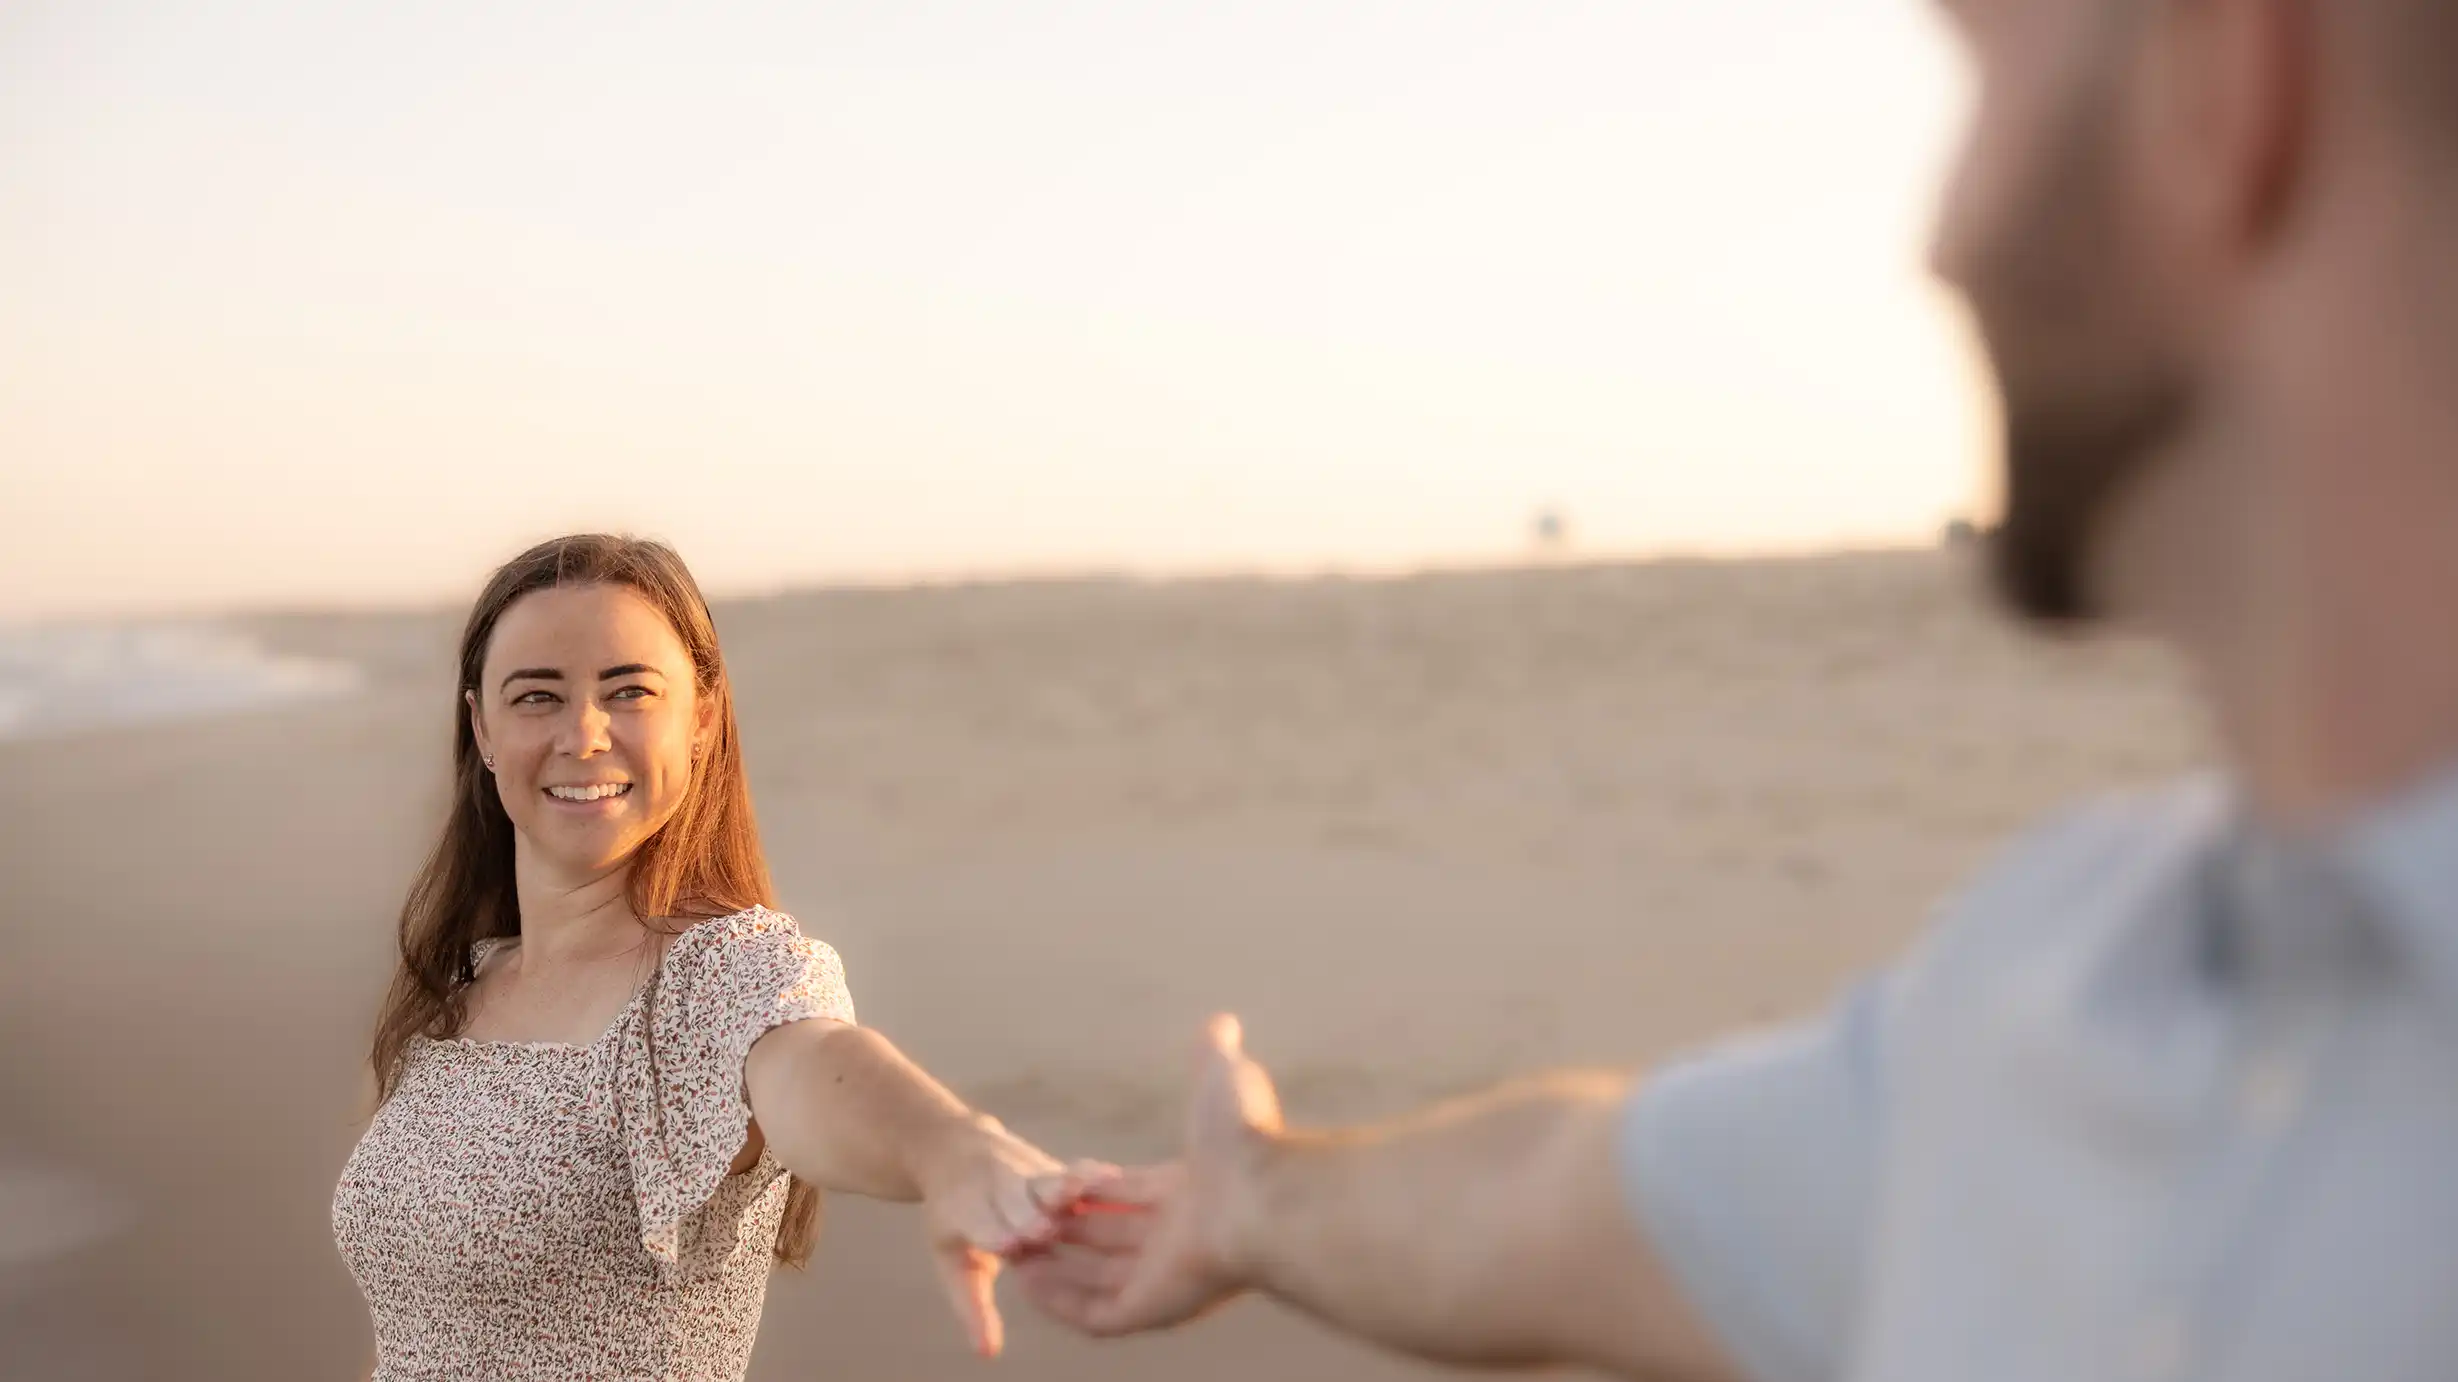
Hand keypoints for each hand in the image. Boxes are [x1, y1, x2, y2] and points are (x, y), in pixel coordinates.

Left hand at [913, 1115, 1111, 1356]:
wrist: (955, 1148)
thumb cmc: (958, 1216)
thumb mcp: (953, 1261)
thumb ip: (974, 1307)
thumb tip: (988, 1353)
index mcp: (964, 1208)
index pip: (980, 1223)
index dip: (994, 1233)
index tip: (1009, 1247)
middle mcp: (995, 1186)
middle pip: (1013, 1199)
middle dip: (1030, 1213)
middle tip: (1045, 1230)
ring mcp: (1026, 1170)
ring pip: (1046, 1179)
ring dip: (1065, 1186)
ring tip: (1081, 1193)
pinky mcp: (1053, 1166)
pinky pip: (1075, 1172)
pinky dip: (1092, 1176)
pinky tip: (1114, 1178)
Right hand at [1011, 1014, 1284, 1336]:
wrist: (1264, 1196)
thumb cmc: (1247, 1140)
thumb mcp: (1223, 1080)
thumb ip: (1213, 1054)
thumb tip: (1222, 1021)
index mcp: (1191, 1193)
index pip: (1130, 1194)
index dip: (1090, 1188)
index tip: (1053, 1180)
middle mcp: (1179, 1238)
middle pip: (1110, 1239)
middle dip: (1064, 1230)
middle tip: (1019, 1218)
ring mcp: (1166, 1279)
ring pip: (1097, 1281)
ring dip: (1053, 1270)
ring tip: (1009, 1252)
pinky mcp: (1153, 1310)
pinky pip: (1096, 1316)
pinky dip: (1059, 1302)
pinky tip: (1026, 1280)